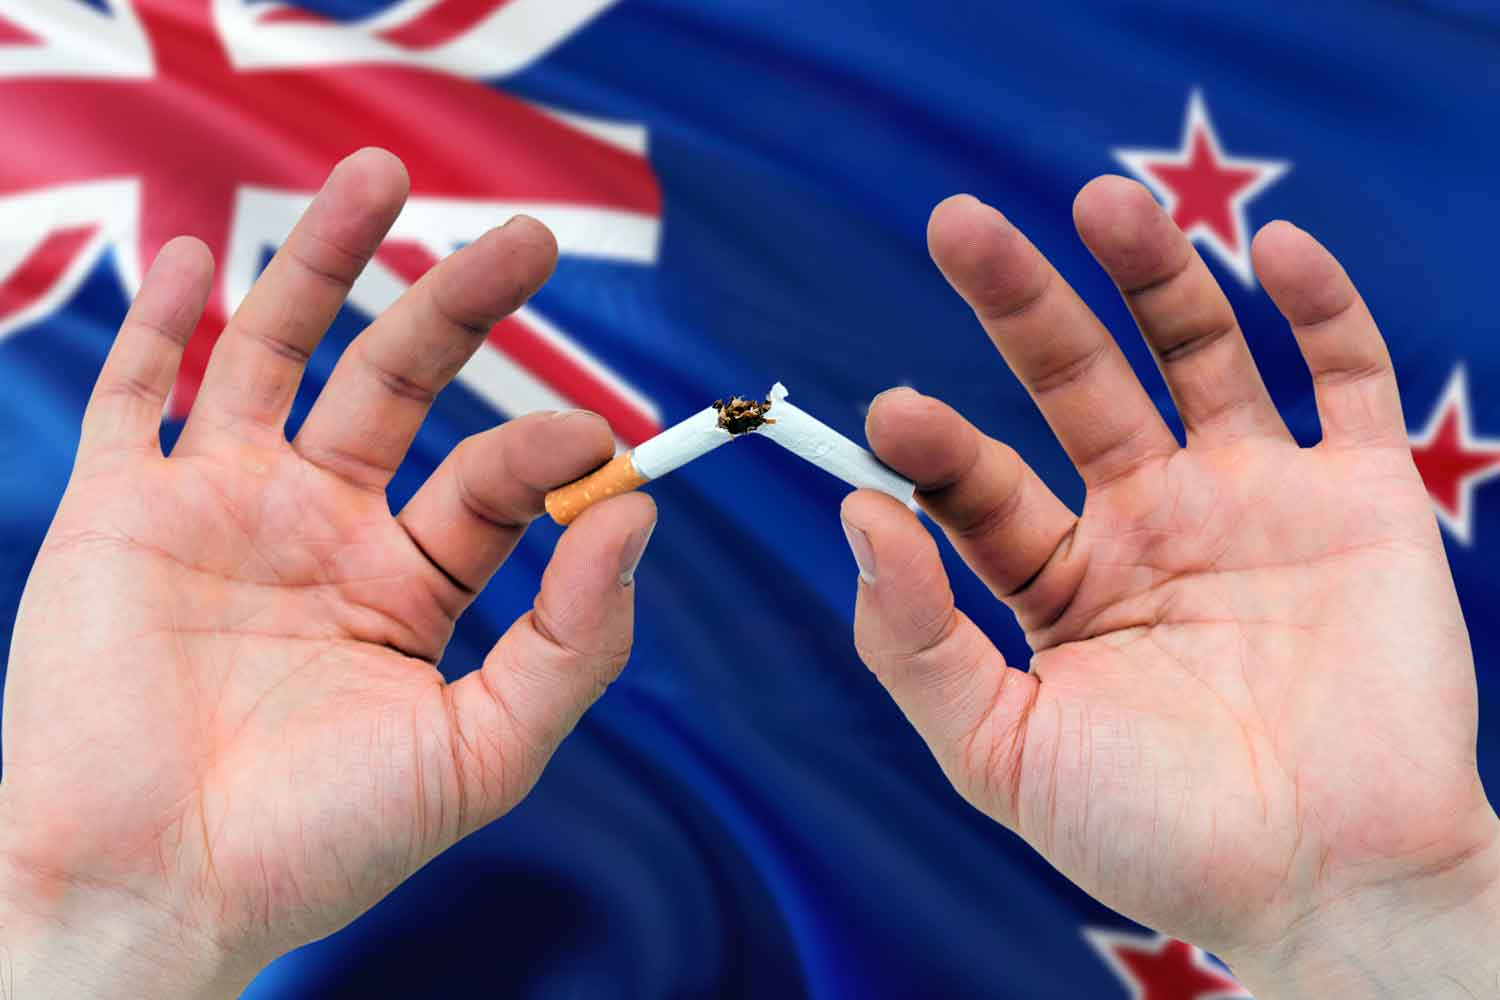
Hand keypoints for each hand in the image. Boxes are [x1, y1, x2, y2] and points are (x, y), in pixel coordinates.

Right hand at [0, 150, 654, 997]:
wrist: (156, 897)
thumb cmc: (321, 845)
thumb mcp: (481, 752)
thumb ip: (571, 642)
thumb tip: (636, 516)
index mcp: (408, 582)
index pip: (492, 478)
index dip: (547, 445)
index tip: (597, 438)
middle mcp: (320, 528)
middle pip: (397, 381)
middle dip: (459, 304)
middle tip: (529, 239)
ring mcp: (218, 509)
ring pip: (276, 353)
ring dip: (324, 264)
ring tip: (381, 178)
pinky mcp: (117, 515)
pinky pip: (134, 396)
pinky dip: (164, 324)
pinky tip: (203, 256)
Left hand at [842, 178, 1499, 995]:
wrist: (1329, 889)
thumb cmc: (1157, 837)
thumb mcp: (1002, 752)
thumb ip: (917, 644)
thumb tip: (857, 517)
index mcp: (1063, 581)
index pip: (984, 486)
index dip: (936, 446)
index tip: (889, 415)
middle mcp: (1151, 521)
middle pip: (1077, 384)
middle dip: (1022, 306)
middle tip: (958, 226)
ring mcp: (1256, 499)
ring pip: (1199, 355)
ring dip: (1152, 275)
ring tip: (1098, 200)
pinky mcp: (1364, 498)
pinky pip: (1346, 379)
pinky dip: (1319, 308)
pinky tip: (1272, 249)